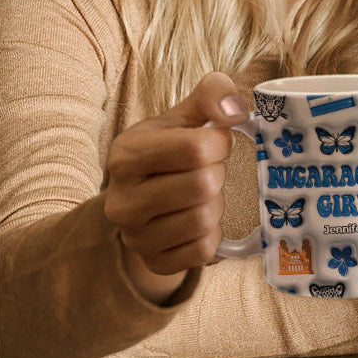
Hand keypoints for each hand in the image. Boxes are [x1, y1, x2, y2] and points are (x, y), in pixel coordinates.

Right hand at [104, 72, 247, 302]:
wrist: (143, 198)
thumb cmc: (170, 150)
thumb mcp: (185, 115)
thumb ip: (212, 95)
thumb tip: (235, 110)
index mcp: (126, 155)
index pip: (196, 148)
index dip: (220, 143)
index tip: (216, 142)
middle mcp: (122, 200)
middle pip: (203, 185)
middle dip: (217, 174)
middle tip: (207, 171)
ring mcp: (134, 237)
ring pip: (205, 219)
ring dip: (216, 204)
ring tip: (201, 195)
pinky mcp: (153, 262)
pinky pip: (204, 251)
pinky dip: (213, 234)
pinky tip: (199, 220)